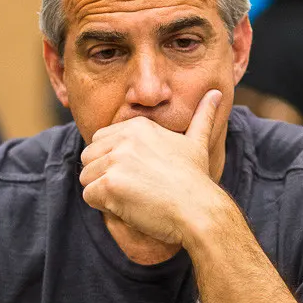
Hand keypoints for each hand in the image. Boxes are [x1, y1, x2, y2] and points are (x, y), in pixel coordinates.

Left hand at [79, 90, 226, 245]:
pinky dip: (103, 206)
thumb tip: (217, 93)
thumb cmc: (196, 180)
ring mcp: (116, 160)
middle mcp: (124, 139)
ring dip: (102, 192)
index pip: (100, 140)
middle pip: (89, 157)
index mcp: (138, 126)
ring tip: (130, 197)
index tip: (134, 174)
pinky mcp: (109, 184)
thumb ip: (202, 116)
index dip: (112, 161)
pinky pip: (89, 196)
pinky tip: (127, 207)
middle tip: (130, 188)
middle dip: (102, 175)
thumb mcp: (197, 142)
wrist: (198, 209)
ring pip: (86, 177)